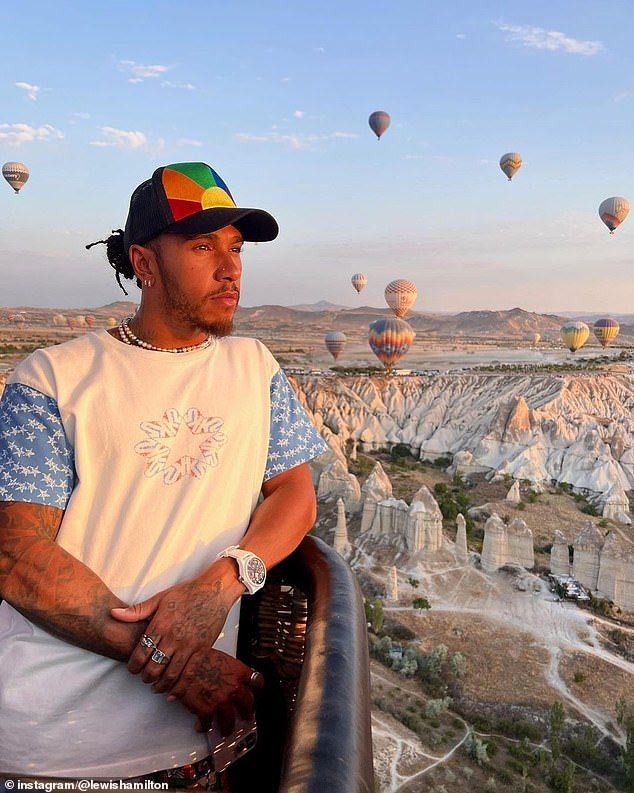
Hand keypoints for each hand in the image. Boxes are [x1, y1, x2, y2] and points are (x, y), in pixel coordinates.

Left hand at [110, 561, 243, 685]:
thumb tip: (114, 613)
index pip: (141, 652)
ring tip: (155, 686)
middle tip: (143, 678)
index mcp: (161, 624)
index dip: (133, 665)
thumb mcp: (160, 597)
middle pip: (154, 667)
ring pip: (170, 674)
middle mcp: (174, 637)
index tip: (132, 668)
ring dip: (160, 685)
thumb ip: (137, 610)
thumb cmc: (187, 592)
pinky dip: (179, 688)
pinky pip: (189, 674)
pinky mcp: (202, 650)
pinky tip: (171, 693)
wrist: (215, 591)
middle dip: (145, 677)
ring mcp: (189, 645)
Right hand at [163, 648, 264, 734]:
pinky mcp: (207, 711)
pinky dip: (204, 727)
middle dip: (247, 713)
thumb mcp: (220, 657)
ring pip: (230, 720)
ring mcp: (222, 701)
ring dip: (228, 727)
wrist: (183, 664)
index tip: (257, 689)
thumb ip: (227, 669)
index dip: (257, 686)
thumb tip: (224, 676)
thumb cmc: (198, 656)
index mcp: (238, 672)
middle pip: (247, 704)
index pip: (256, 680)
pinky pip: (208, 724)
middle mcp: (234, 688)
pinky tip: (202, 727)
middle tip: (246, 716)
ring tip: (226, 730)